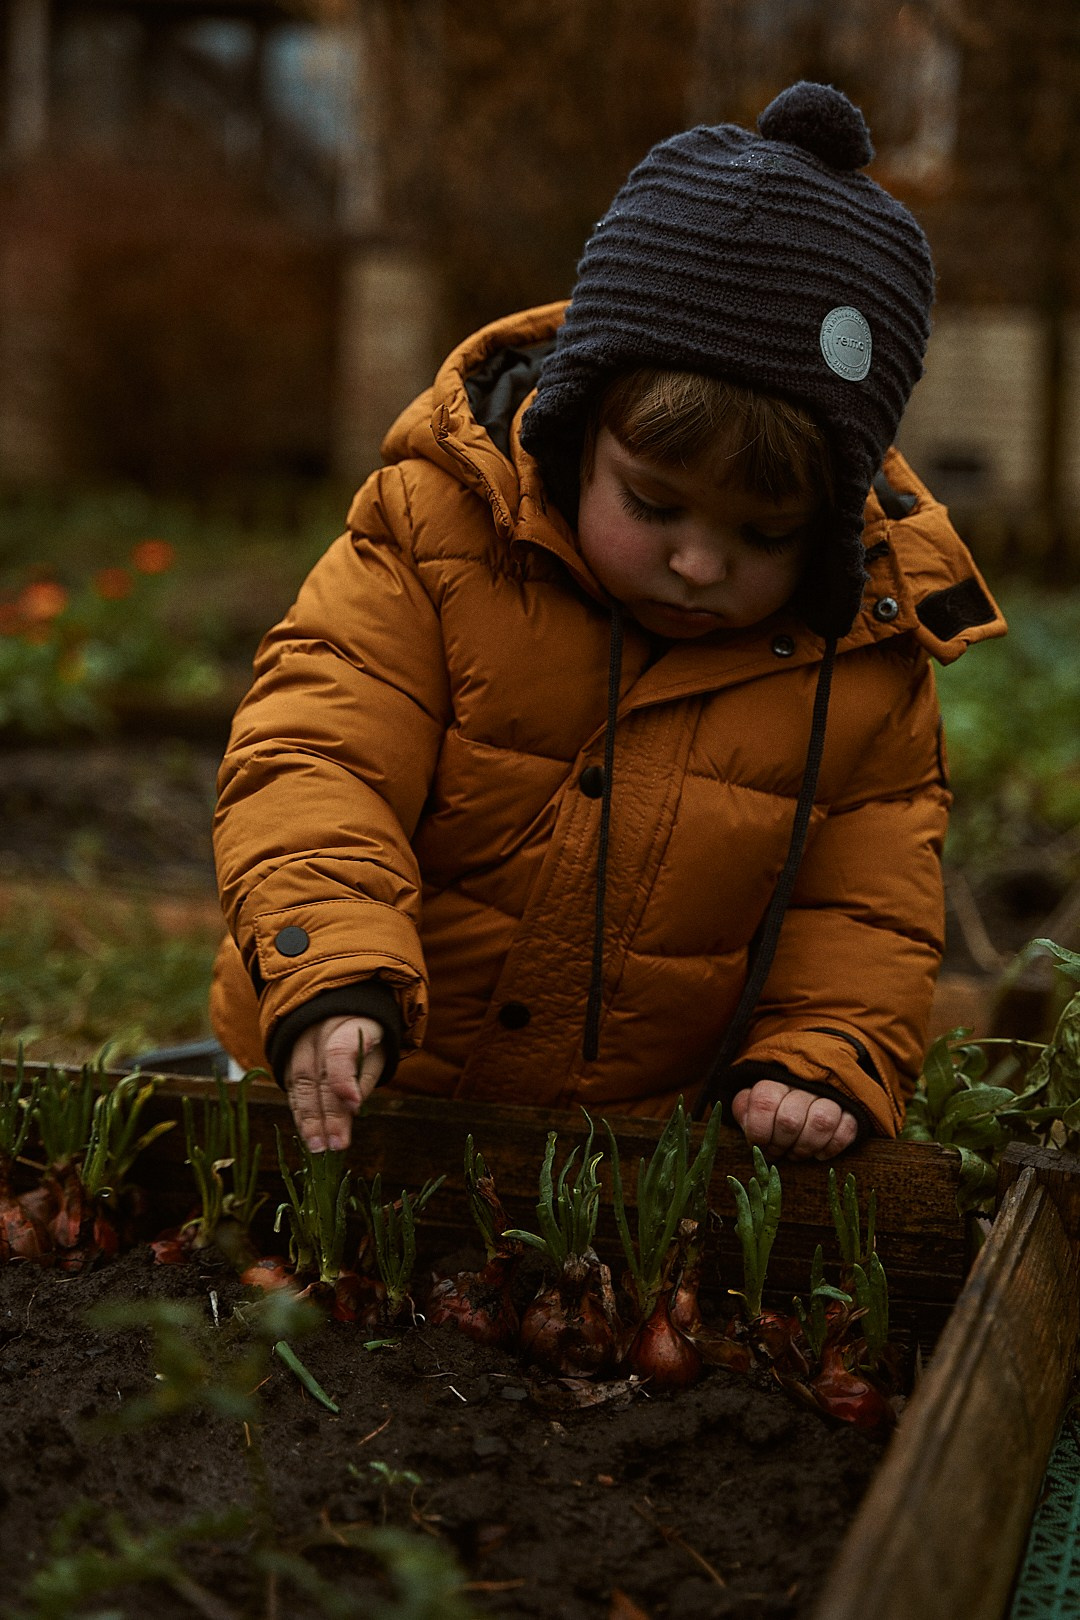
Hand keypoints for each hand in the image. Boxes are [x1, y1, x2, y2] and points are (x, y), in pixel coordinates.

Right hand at [284, 1016, 384, 1152]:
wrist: (334, 1014)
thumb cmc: (362, 1040)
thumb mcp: (373, 1053)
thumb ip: (362, 1081)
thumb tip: (350, 1111)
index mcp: (346, 1024)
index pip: (340, 1050)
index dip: (345, 1079)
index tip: (355, 1105)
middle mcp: (315, 1033)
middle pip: (318, 1076)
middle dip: (327, 1113)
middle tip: (335, 1144)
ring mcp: (296, 1047)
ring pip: (300, 1085)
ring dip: (309, 1120)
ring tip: (318, 1147)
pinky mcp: (286, 1062)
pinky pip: (291, 1090)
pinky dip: (300, 1114)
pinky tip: (308, 1135)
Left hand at [731, 1079, 857, 1160]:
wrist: (808, 1091)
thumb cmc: (774, 1106)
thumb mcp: (752, 1103)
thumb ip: (744, 1109)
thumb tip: (748, 1123)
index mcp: (775, 1080)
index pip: (764, 1102)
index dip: (759, 1132)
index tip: (759, 1144)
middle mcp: (803, 1085)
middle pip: (790, 1119)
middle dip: (780, 1145)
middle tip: (777, 1152)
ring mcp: (830, 1096)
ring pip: (821, 1122)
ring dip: (805, 1147)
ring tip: (796, 1153)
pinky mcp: (851, 1111)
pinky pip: (846, 1130)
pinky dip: (831, 1147)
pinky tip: (819, 1153)